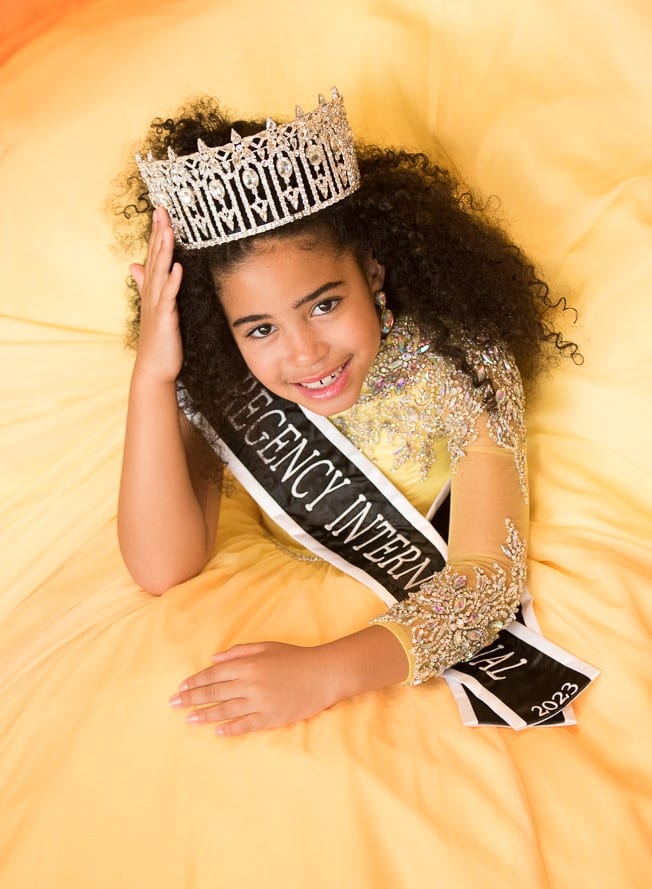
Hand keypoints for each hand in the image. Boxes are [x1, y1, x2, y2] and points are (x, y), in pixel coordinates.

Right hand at [130, 207, 183, 383]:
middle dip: (159, 234)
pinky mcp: (165, 319)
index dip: (156, 233)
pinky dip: (173, 281)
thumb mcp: (153, 308)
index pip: (154, 256)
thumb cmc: (158, 340)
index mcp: (152, 290)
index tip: (160, 211)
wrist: (154, 369)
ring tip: (168, 230)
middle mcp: (152, 294)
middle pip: (155, 258)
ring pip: (161, 273)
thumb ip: (145, 284)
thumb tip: (134, 265)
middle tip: (162, 209)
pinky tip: (178, 267)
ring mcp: (157, 306)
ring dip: (164, 252)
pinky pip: (169, 297)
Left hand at [170, 642, 339, 735]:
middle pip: (214, 692)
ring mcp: (260, 702)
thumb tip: (214, 659)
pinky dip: (230, 728)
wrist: (323, 674)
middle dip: (191, 698)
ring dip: (205, 714)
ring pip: (225, 710)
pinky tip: (217, 731)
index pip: (214, 674)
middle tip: (173, 704)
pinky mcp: (271, 718)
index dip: (195, 681)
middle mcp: (250, 683)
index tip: (181, 688)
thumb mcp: (266, 647)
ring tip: (188, 719)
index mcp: (248, 664)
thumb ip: (239, 652)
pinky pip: (245, 724)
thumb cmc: (295, 657)